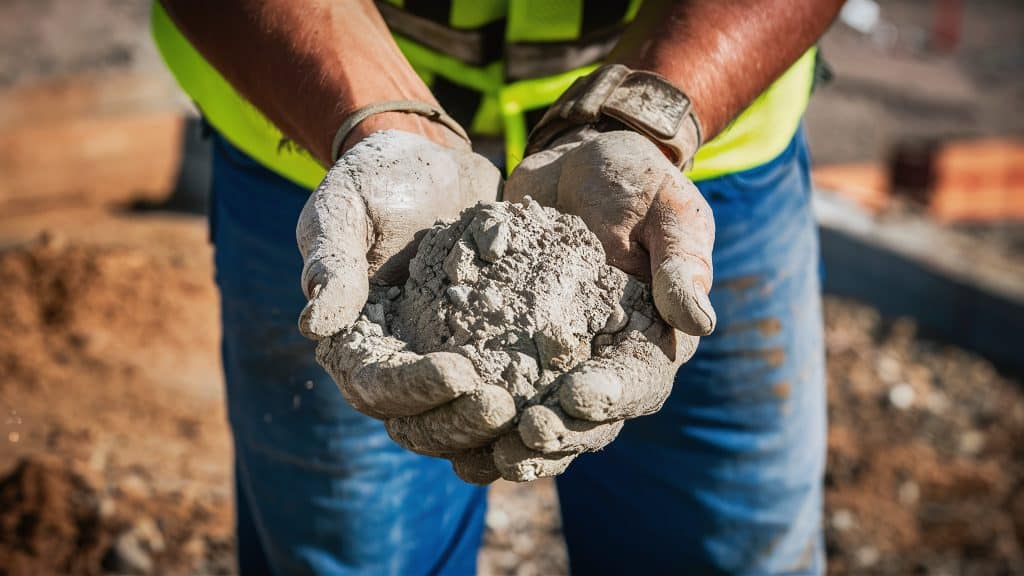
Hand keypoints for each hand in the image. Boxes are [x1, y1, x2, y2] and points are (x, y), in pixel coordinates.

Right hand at [298, 128, 516, 470]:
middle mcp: (393, 366)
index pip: (374, 385)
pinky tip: (556, 409)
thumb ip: (331, 261)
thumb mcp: (344, 207)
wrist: (433, 165)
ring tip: (529, 416)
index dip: (414, 389)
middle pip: (417, 423)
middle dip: (458, 423)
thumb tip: (314, 325)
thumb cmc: (377, 181)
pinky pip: (497, 398)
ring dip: (489, 431)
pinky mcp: (482, 356)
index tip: (460, 373)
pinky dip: (522, 415)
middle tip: (503, 406)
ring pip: (457, 425)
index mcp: (352, 342)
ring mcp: (438, 367)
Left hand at [488, 127, 714, 480]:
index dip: (614, 397)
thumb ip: (681, 261)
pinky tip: (451, 438)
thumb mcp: (665, 209)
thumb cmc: (632, 182)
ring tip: (486, 456)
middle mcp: (609, 361)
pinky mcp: (517, 354)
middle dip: (562, 436)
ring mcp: (562, 364)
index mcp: (655, 337)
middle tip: (526, 438)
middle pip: (592, 421)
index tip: (578, 396)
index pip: (642, 381)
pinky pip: (503, 399)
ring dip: (517, 448)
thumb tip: (700, 321)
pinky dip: (479, 423)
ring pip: (547, 426)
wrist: (576, 166)